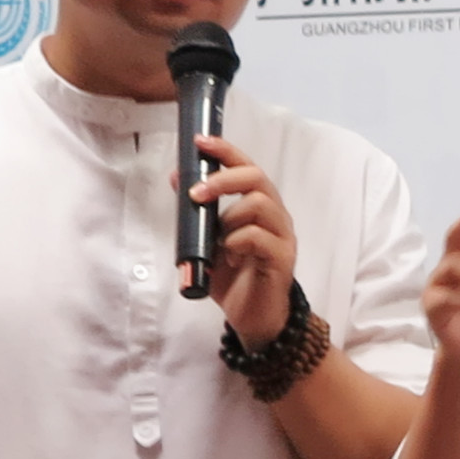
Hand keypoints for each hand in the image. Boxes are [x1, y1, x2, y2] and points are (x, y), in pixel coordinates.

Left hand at [186, 133, 303, 347]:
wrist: (254, 317)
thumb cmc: (234, 277)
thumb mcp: (207, 240)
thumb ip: (196, 212)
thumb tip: (176, 178)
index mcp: (259, 206)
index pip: (247, 167)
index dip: (225, 150)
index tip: (200, 141)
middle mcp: (275, 216)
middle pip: (257, 178)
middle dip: (223, 180)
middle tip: (196, 193)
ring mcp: (282, 236)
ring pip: (259, 204)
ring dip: (229, 217)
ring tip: (218, 240)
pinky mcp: (283, 258)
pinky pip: (258, 237)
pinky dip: (237, 242)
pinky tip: (230, 257)